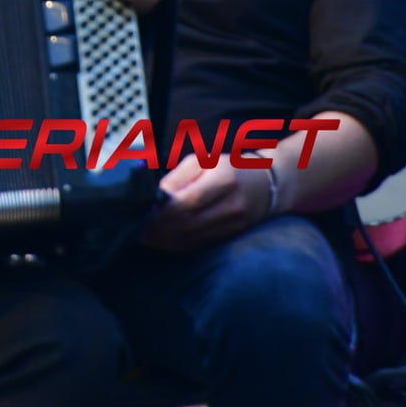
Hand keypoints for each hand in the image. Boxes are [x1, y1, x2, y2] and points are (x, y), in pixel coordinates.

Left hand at [141, 155, 273, 250]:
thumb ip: (177, 178)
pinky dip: (177, 245)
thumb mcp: (203, 161)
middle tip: (137, 228)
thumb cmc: (229, 167)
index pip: (188, 202)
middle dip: (159, 228)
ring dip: (164, 240)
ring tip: (145, 236)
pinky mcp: (230, 237)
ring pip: (192, 239)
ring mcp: (233, 225)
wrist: (268, 184)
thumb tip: (154, 198)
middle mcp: (231, 206)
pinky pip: (199, 245)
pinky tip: (162, 241)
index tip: (142, 212)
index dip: (162, 211)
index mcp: (224, 180)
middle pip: (188, 224)